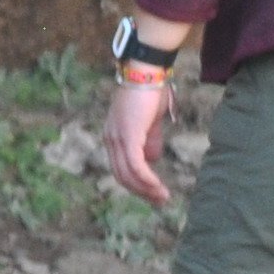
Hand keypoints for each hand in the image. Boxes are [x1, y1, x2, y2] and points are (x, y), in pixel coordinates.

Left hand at [102, 75, 174, 205]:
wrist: (146, 72)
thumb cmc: (150, 92)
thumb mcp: (150, 121)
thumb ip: (150, 140)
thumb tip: (152, 160)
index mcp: (114, 136)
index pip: (121, 168)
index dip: (136, 183)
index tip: (153, 193)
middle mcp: (111, 139)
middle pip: (122, 175)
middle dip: (141, 191)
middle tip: (160, 201)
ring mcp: (117, 138)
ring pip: (128, 173)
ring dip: (146, 189)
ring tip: (162, 197)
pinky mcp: (127, 136)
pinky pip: (135, 165)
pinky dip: (146, 179)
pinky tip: (157, 186)